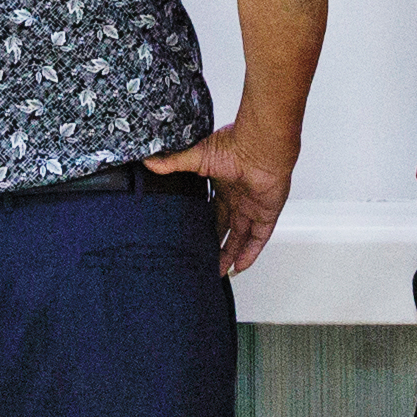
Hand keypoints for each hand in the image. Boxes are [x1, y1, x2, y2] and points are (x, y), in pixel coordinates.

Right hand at [145, 130, 297, 277]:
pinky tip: (239, 267)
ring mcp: (253, 206)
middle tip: (204, 262)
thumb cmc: (234, 144)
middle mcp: (239, 198)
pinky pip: (259, 239)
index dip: (204, 227)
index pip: (212, 212)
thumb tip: (149, 162)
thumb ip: (174, 163)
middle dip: (216, 246)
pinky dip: (250, 253)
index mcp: (223, 185)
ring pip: (242, 237)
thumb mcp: (197, 157)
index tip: (192, 240)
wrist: (260, 145)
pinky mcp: (266, 213)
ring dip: (231, 254)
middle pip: (226, 229)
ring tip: (218, 272)